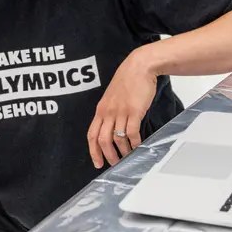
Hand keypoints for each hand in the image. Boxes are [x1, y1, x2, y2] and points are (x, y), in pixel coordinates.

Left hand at [88, 51, 157, 167]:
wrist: (139, 67)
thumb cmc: (127, 81)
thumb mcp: (112, 97)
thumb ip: (109, 112)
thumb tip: (112, 130)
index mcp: (100, 110)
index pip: (92, 135)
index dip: (93, 151)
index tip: (97, 163)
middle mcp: (108, 112)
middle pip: (103, 140)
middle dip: (108, 155)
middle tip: (115, 164)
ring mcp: (120, 112)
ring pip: (117, 138)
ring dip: (123, 151)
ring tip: (128, 156)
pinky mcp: (134, 111)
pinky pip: (132, 132)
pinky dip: (135, 142)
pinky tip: (138, 146)